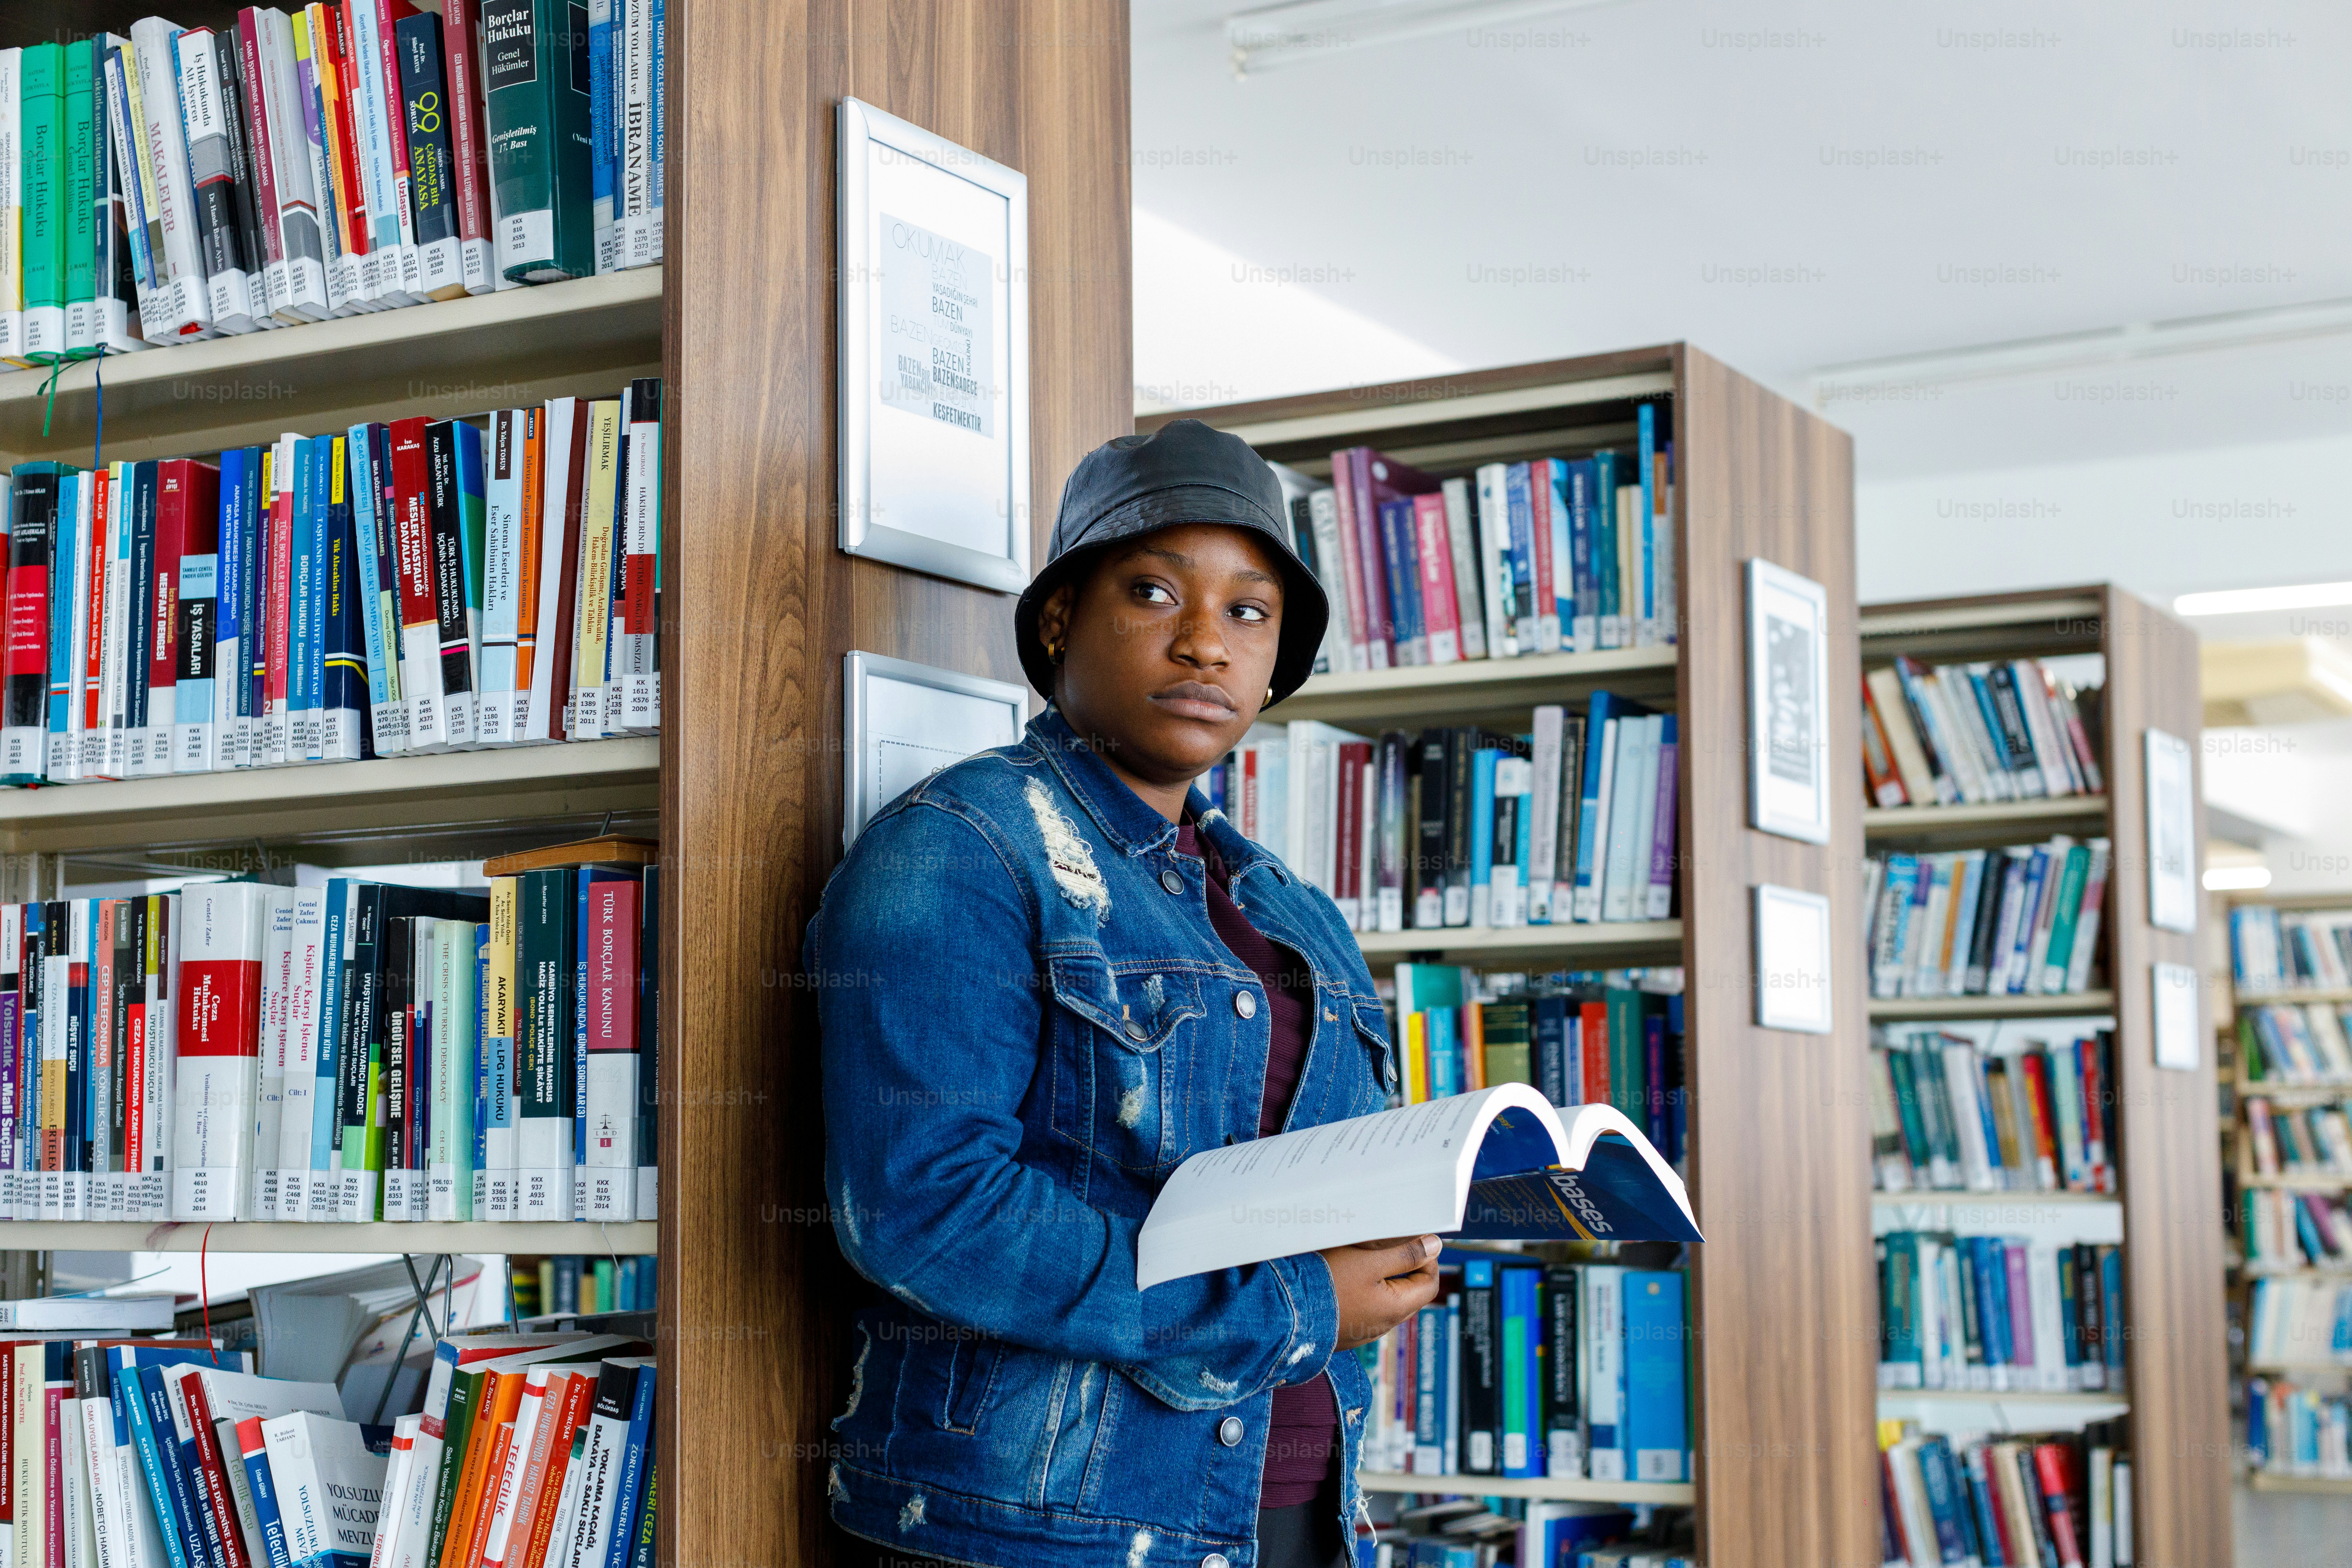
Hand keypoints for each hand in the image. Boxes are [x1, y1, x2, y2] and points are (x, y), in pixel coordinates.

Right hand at [1318, 1234, 1442, 1350]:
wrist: (1287, 1312)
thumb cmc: (1328, 1284)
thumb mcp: (1370, 1261)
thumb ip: (1405, 1254)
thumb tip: (1435, 1246)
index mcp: (1396, 1308)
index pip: (1430, 1284)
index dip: (1427, 1259)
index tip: (1413, 1242)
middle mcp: (1384, 1325)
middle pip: (1411, 1294)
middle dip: (1406, 1268)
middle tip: (1390, 1246)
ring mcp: (1365, 1331)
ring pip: (1388, 1301)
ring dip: (1385, 1280)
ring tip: (1365, 1259)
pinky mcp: (1347, 1331)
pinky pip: (1368, 1310)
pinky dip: (1367, 1292)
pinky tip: (1348, 1279)